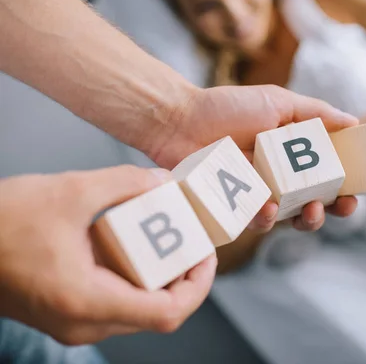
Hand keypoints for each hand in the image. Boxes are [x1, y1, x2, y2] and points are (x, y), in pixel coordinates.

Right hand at [0, 166, 216, 344]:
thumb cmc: (1, 223)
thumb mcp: (70, 192)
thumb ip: (124, 183)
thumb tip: (163, 181)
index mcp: (88, 301)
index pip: (168, 313)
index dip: (199, 284)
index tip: (205, 254)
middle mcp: (84, 323)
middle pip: (158, 312)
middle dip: (182, 275)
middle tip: (191, 239)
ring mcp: (75, 322)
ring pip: (138, 308)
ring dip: (160, 276)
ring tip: (169, 237)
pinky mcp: (68, 311)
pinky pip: (117, 301)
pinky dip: (136, 276)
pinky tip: (137, 243)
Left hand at [145, 84, 359, 231]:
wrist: (181, 120)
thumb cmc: (229, 107)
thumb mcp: (278, 102)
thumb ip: (317, 113)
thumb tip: (354, 121)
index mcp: (295, 152)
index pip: (329, 172)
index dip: (347, 183)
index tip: (359, 188)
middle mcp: (281, 176)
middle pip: (317, 200)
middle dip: (334, 208)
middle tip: (342, 206)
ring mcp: (260, 193)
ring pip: (292, 217)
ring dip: (309, 218)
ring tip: (311, 211)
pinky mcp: (238, 208)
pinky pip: (258, 221)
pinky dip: (267, 217)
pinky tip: (267, 206)